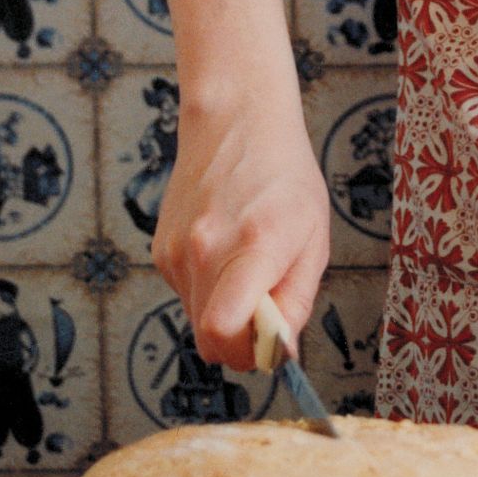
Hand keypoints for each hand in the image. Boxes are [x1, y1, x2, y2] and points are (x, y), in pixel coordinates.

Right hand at [151, 92, 330, 373]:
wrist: (236, 123)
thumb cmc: (284, 175)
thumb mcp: (315, 238)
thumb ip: (297, 300)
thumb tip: (280, 351)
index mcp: (251, 247)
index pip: (223, 332)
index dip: (249, 353)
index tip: (272, 341)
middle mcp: (204, 252)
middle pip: (210, 340)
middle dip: (242, 341)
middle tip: (269, 311)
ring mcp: (176, 252)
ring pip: (198, 319)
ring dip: (226, 312)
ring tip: (250, 267)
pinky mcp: (162, 251)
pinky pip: (187, 294)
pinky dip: (209, 289)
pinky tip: (227, 251)